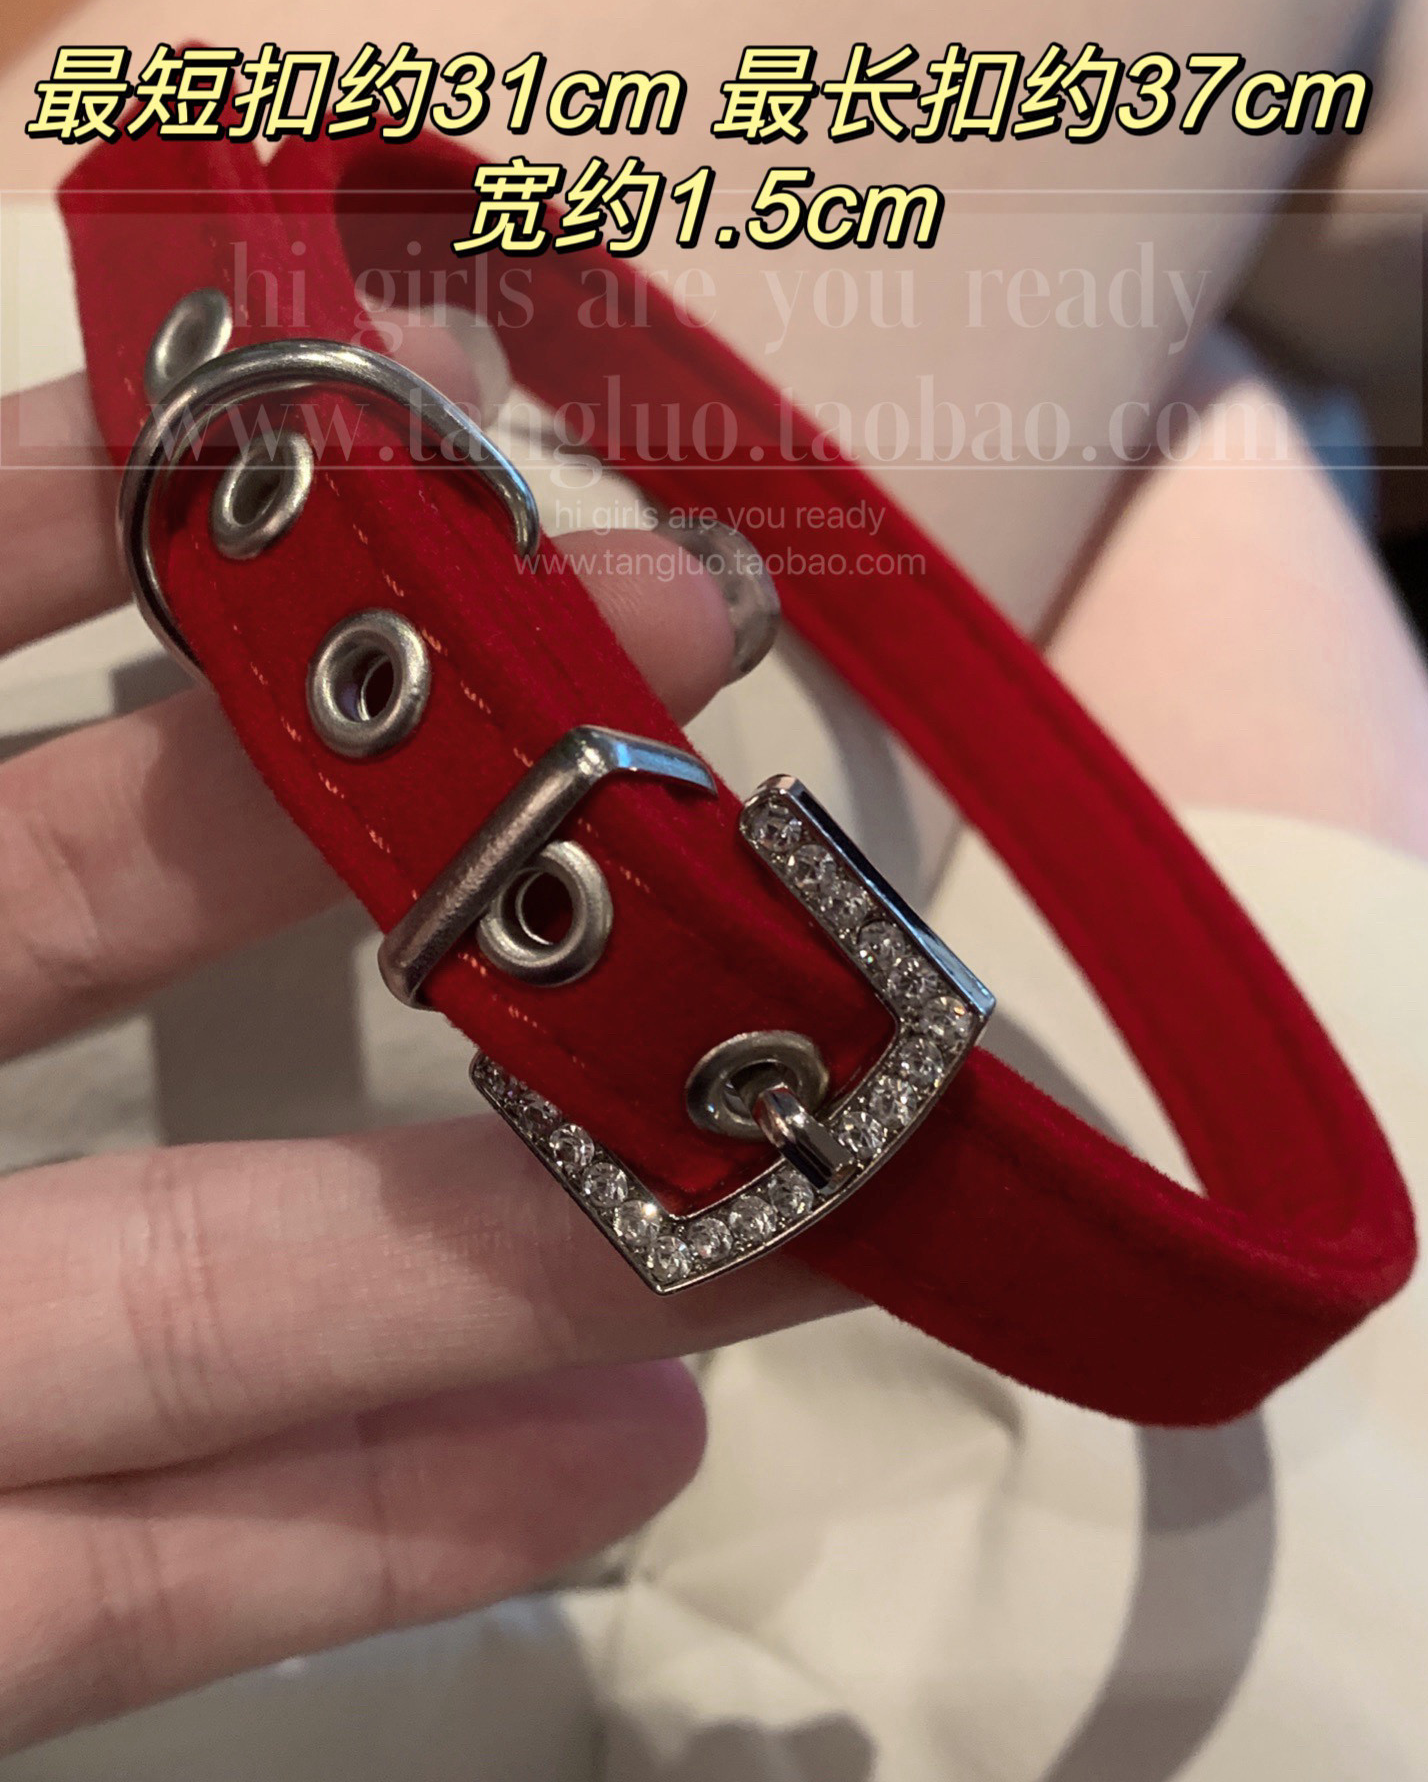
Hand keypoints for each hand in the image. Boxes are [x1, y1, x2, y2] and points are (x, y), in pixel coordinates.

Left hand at [0, 330, 842, 1755]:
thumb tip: (82, 445)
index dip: (106, 492)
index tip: (362, 411)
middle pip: (109, 926)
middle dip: (415, 797)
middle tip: (691, 665)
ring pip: (187, 1290)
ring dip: (485, 1232)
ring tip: (769, 1149)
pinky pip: (131, 1591)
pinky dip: (366, 1519)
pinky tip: (615, 1444)